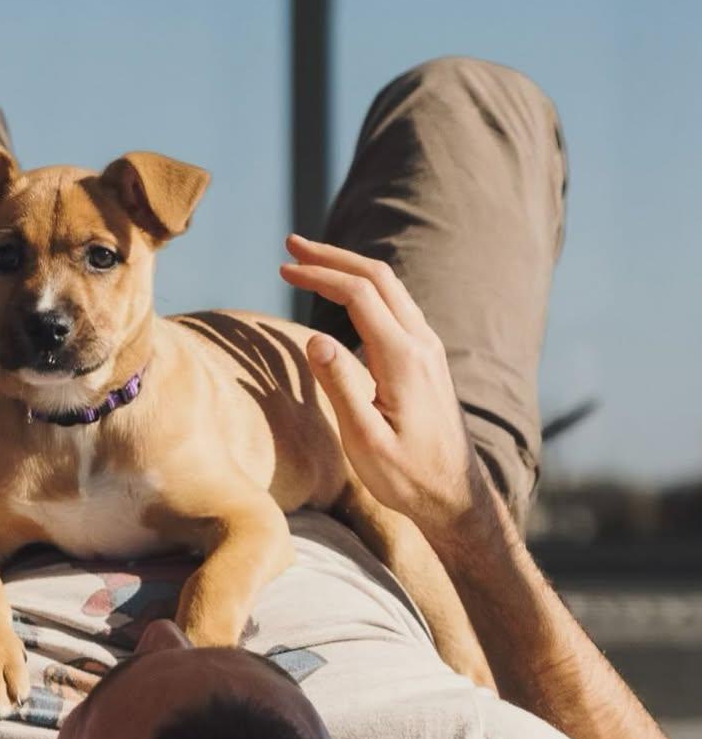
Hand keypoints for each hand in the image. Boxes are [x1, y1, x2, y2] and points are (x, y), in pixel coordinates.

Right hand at [280, 235, 489, 537]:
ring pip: (390, 288)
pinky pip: (396, 307)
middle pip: (378, 277)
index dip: (320, 274)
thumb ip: (341, 387)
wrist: (454, 495)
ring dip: (350, 268)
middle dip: (333, 256)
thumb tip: (315, 338)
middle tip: (292, 243)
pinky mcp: (427, 359)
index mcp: (403, 358)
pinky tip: (344, 295)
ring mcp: (428, 349)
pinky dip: (364, 289)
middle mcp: (421, 344)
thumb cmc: (407, 476)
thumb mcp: (365, 441)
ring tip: (311, 261)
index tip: (285, 267)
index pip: (358, 294)